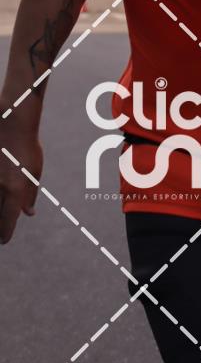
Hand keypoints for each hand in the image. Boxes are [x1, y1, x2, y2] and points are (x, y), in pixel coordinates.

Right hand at [0, 119, 42, 242]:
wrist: (11, 122)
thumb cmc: (27, 146)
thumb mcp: (34, 170)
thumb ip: (30, 193)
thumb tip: (28, 213)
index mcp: (15, 190)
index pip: (8, 221)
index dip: (6, 233)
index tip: (5, 240)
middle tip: (1, 233)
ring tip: (2, 211)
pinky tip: (1, 191)